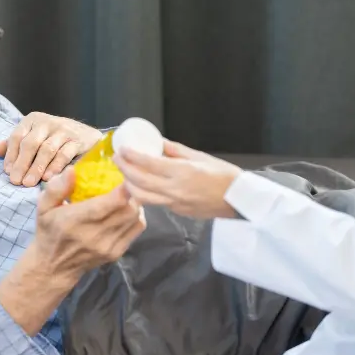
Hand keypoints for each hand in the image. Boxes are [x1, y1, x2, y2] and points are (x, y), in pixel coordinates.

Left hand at [0, 112, 101, 186]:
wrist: (87, 136)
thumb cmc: (55, 139)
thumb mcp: (34, 136)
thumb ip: (16, 143)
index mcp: (33, 120)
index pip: (18, 137)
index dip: (11, 155)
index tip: (8, 172)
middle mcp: (47, 122)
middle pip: (31, 143)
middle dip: (22, 163)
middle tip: (16, 182)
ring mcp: (64, 130)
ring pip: (47, 149)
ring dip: (37, 168)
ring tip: (29, 183)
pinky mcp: (78, 140)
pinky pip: (64, 154)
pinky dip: (55, 167)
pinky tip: (48, 178)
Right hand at [30, 167, 145, 281]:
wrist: (54, 267)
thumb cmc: (49, 231)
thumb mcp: (43, 207)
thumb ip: (56, 188)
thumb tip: (72, 170)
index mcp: (76, 220)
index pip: (112, 202)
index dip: (124, 187)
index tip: (124, 174)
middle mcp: (95, 235)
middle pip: (129, 209)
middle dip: (132, 193)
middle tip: (126, 182)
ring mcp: (108, 246)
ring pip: (135, 218)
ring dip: (135, 204)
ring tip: (127, 195)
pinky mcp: (116, 253)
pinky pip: (137, 229)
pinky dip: (136, 216)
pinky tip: (126, 211)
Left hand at [113, 140, 241, 218]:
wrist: (238, 200)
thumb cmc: (223, 175)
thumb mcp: (200, 157)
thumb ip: (176, 151)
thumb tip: (157, 142)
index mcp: (182, 172)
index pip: (148, 163)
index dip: (132, 156)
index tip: (122, 149)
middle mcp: (175, 189)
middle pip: (139, 181)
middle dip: (124, 169)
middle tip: (117, 159)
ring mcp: (174, 203)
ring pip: (142, 197)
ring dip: (129, 185)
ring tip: (125, 174)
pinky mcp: (176, 211)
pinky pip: (154, 202)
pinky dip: (142, 194)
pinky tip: (140, 186)